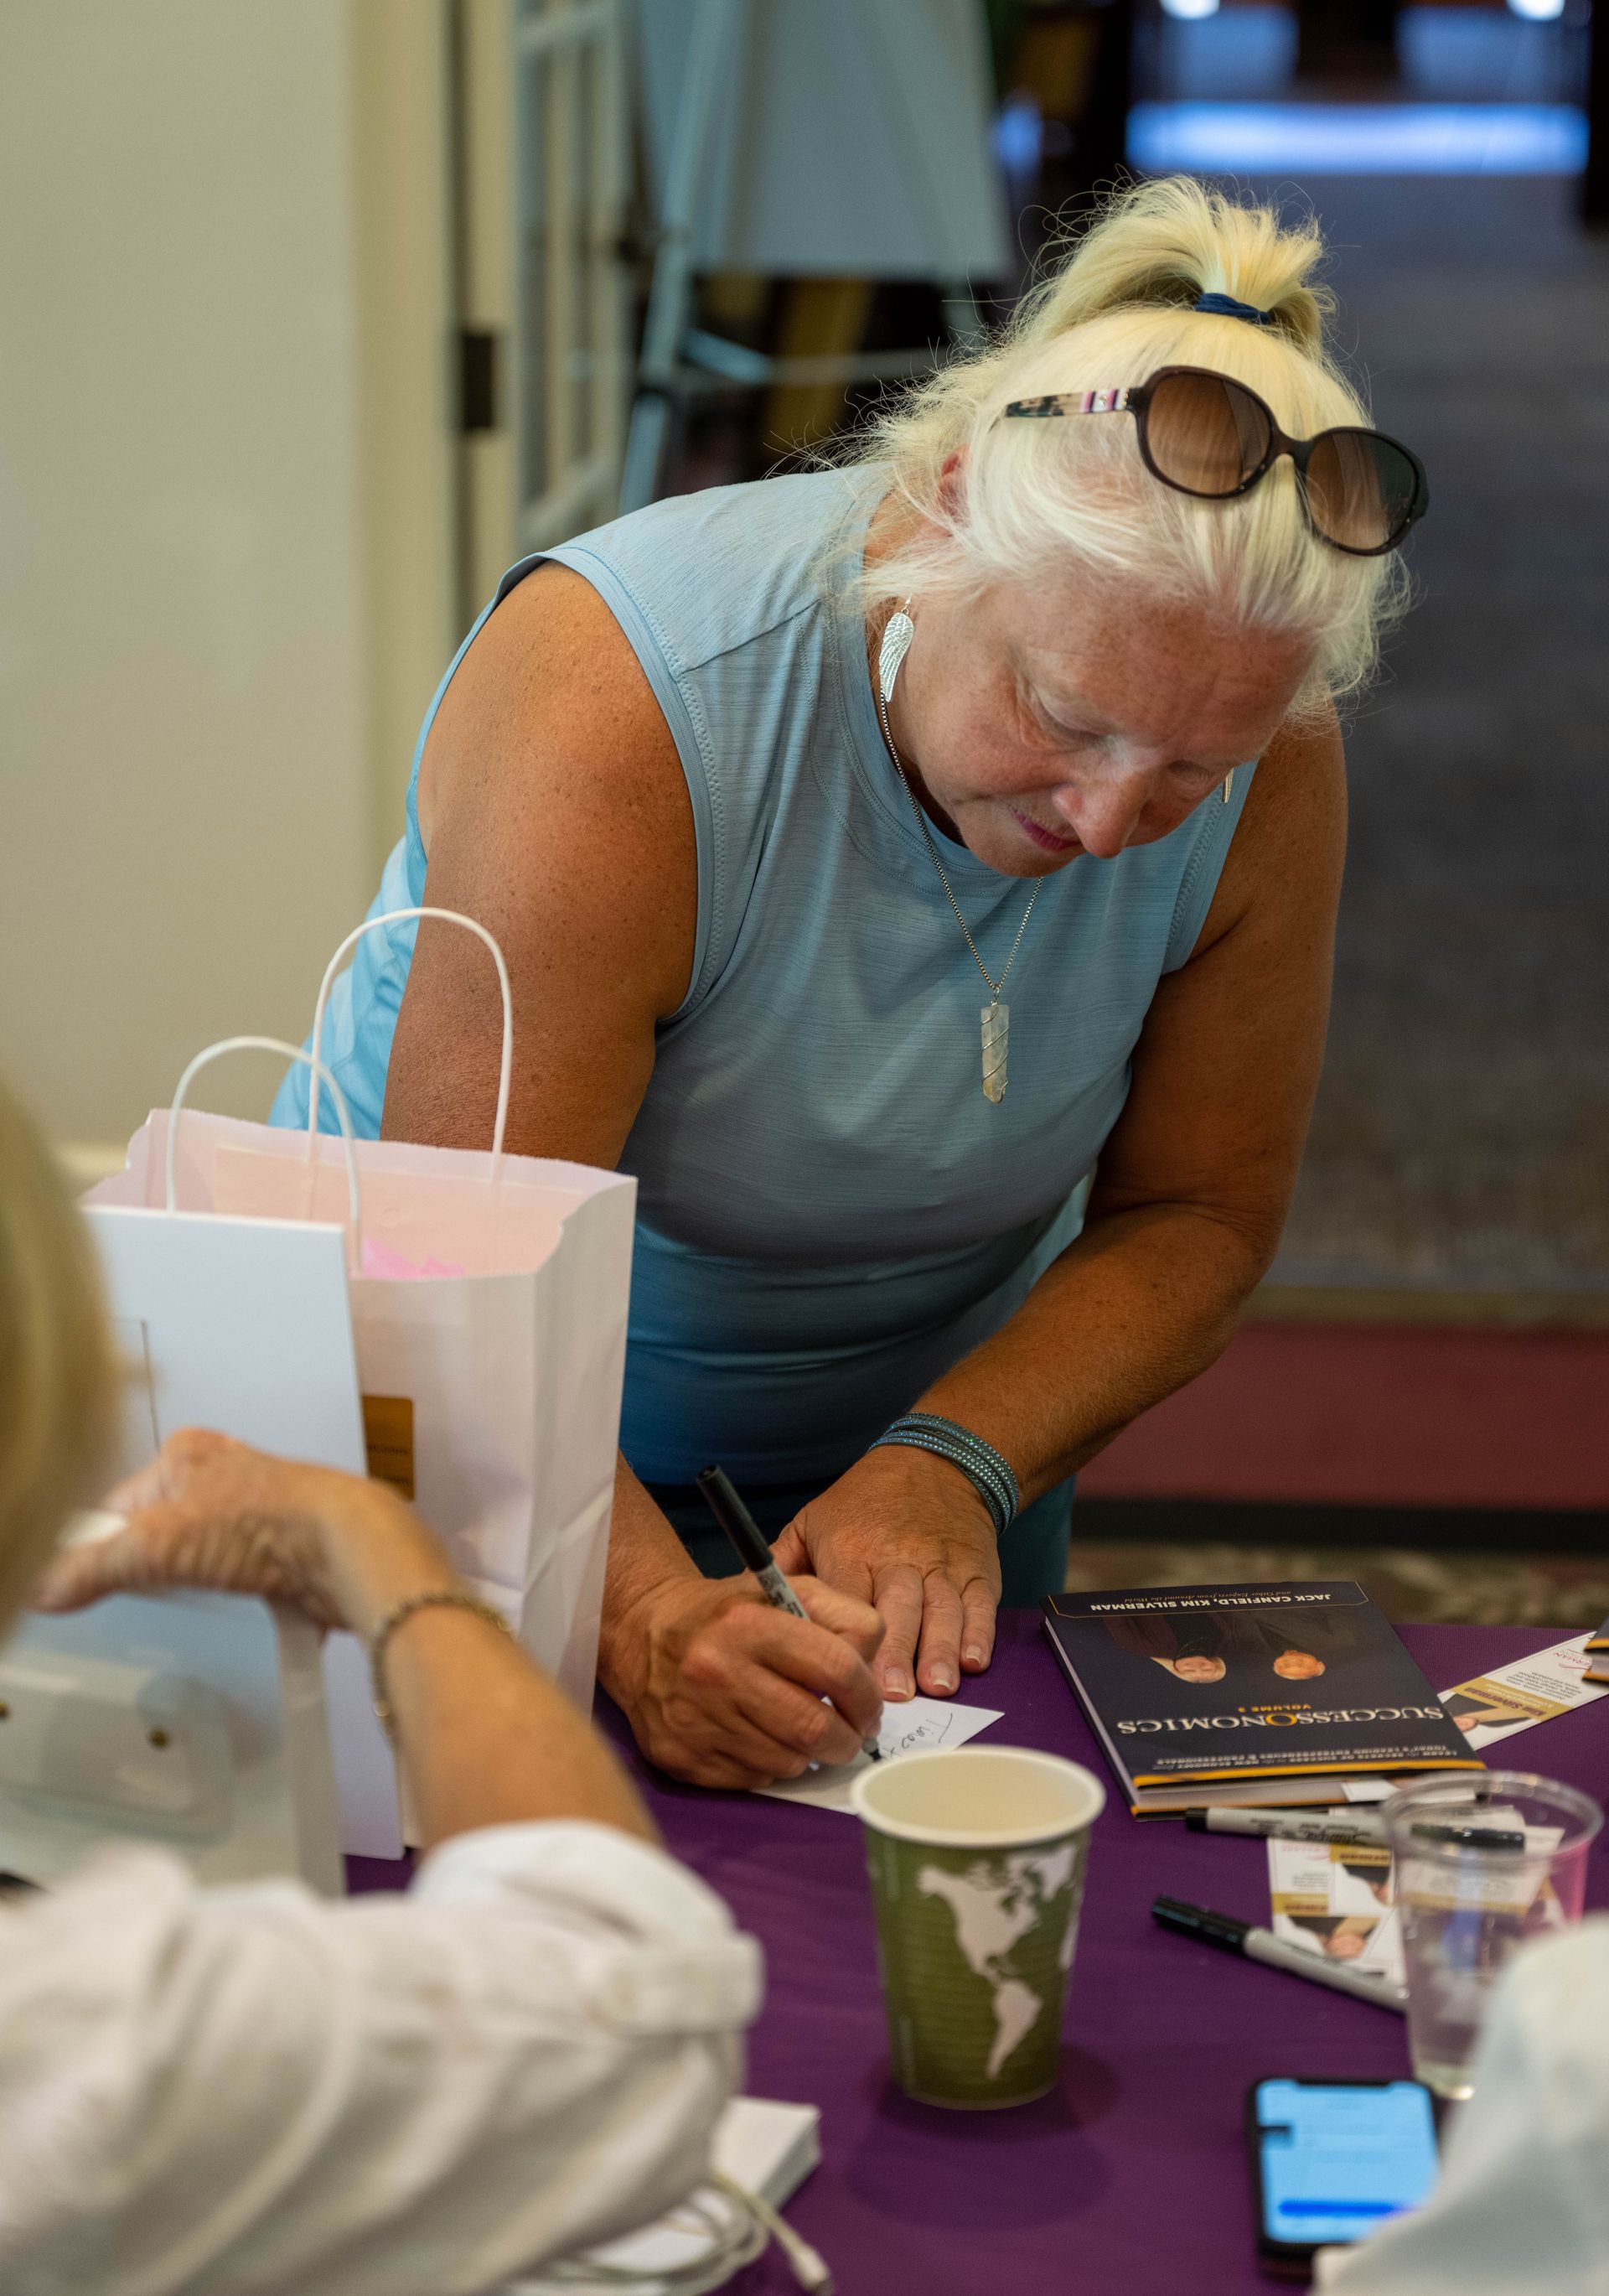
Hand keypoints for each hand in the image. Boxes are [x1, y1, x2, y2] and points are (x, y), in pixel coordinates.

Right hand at [32, 1427, 448, 1636]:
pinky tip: (230, 1609)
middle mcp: (222, 1474)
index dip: (102, 1548)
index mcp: (185, 1454)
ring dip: (193, 1586)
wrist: (346, 1548)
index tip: (89, 1585)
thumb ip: (95, 1567)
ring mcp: (256, 1510)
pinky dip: (230, 1597)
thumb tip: (48, 1587)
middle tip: (148, 1596)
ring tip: (191, 1604)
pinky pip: (237, 1578)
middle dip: (150, 1568)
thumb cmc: (269, 1519)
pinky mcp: (282, 1547)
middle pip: (158, 1532)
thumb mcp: (158, 1544)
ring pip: (199, 1557)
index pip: (117, 1505)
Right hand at [608, 1571, 884, 1790]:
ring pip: (789, 1762)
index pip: (838, 1668)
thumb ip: (844, 1618)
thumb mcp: (786, 1590)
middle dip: (847, 1738)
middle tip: (850, 1733)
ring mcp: (695, 1720)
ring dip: (809, 1753)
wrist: (642, 1634)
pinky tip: (763, 1739)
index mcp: (747, 1623)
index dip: (867, 1696)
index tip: (868, 1707)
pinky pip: (754, 1779)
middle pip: (816, 1728)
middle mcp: (716, 1671)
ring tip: (803, 1731)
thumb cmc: (728, 1614)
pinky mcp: (681, 1758)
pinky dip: (771, 1765)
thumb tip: (875, 1675)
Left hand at [771, 1446, 999, 1703]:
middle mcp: (898, 1558)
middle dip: (895, 1651)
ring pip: (942, 1610)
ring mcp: (941, 1566)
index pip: (846, 1598)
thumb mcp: (814, 1520)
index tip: (838, 1678)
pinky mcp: (977, 1571)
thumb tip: (741, 1606)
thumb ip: (783, 1565)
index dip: (843, 1638)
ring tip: (936, 1686)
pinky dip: (979, 1633)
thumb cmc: (865, 1502)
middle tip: (891, 1695)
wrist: (938, 1461)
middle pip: (897, 1608)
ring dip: (940, 1649)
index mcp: (851, 1549)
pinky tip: (973, 1661)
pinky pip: (980, 1605)